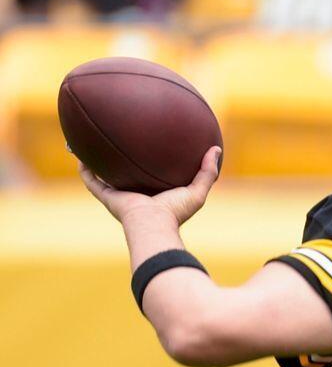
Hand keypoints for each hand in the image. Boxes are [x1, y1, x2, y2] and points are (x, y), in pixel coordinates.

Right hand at [79, 146, 221, 226]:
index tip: (150, 148)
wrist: (153, 224)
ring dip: (99, 163)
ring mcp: (119, 196)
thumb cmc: (175, 212)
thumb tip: (216, 149)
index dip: (150, 164)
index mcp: (154, 194)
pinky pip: (92, 181)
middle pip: (126, 175)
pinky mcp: (106, 197)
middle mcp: (135, 194)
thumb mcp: (197, 191)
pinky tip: (79, 155)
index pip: (151, 176)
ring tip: (94, 145)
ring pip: (105, 176)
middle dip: (123, 162)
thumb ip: (208, 171)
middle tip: (122, 142)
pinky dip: (85, 169)